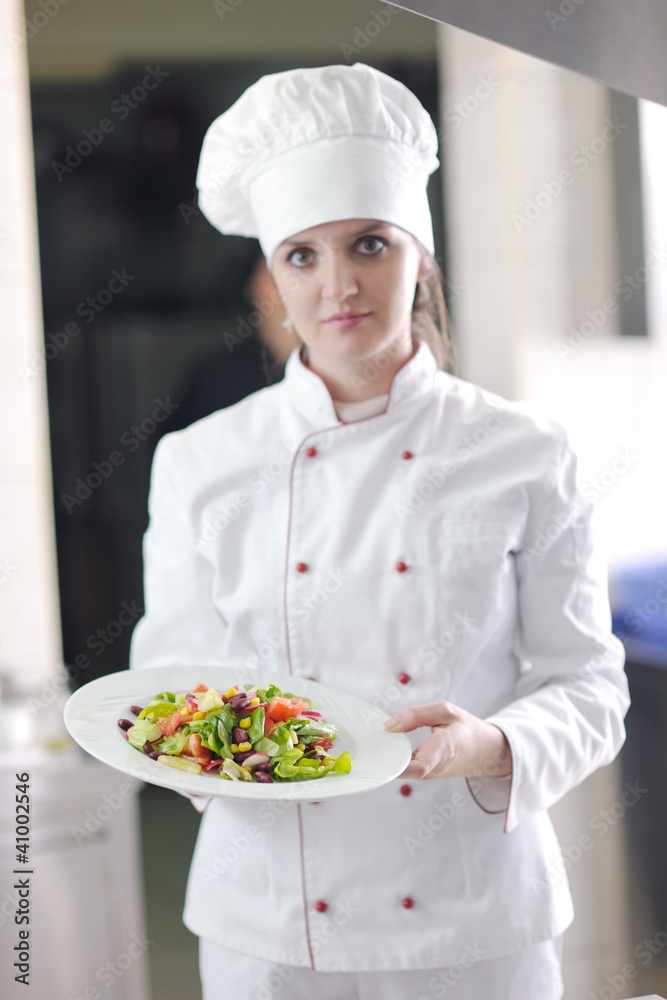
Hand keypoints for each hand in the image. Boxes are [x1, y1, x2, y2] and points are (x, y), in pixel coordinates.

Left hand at [383, 700, 511, 780]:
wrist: (485, 751)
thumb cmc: (465, 728)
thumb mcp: (445, 710)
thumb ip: (416, 715)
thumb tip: (389, 726)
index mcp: (445, 748)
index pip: (421, 766)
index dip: (399, 765)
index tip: (381, 756)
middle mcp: (436, 767)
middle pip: (405, 771)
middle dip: (385, 760)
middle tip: (369, 744)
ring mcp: (430, 775)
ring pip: (403, 772)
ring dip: (389, 759)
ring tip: (377, 742)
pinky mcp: (426, 776)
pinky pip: (407, 770)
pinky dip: (396, 760)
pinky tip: (388, 747)